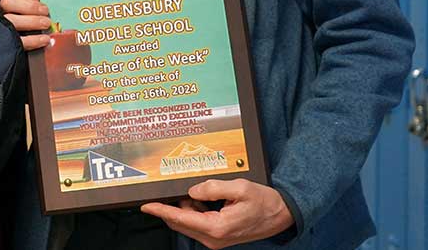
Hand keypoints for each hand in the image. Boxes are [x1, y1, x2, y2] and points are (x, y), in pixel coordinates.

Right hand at [0, 0, 52, 50]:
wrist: (16, 56)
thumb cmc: (27, 24)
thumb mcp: (28, 9)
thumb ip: (32, 3)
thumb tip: (44, 1)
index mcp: (3, 1)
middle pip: (7, 2)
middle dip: (30, 6)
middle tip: (45, 11)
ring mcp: (0, 28)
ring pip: (10, 20)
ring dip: (32, 21)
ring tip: (46, 23)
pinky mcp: (6, 46)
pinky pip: (17, 41)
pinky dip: (33, 40)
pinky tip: (45, 39)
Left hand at [140, 179, 293, 248]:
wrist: (281, 215)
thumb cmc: (264, 203)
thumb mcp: (240, 188)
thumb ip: (213, 188)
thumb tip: (192, 191)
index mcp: (216, 227)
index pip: (180, 218)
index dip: (161, 210)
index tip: (146, 206)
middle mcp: (213, 237)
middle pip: (180, 222)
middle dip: (173, 206)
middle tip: (174, 189)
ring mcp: (215, 239)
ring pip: (188, 222)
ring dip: (186, 208)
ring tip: (203, 193)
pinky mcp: (218, 236)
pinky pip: (197, 222)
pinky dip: (195, 211)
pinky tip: (205, 200)